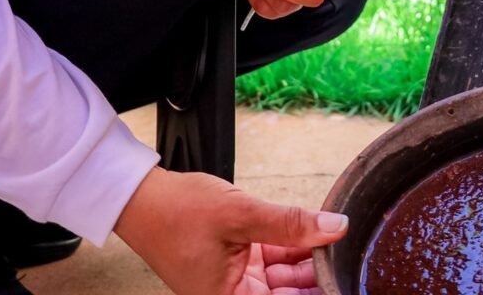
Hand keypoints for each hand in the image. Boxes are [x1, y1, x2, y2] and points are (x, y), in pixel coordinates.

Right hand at [114, 168, 347, 294]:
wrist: (140, 197)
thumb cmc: (175, 212)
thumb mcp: (240, 213)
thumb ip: (291, 223)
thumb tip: (335, 227)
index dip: (316, 291)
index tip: (342, 279)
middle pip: (287, 294)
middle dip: (314, 277)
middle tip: (342, 255)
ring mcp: (232, 281)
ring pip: (282, 280)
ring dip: (306, 263)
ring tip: (331, 242)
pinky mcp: (232, 263)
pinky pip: (270, 263)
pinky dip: (289, 249)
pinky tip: (311, 236)